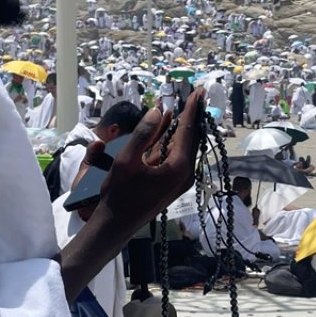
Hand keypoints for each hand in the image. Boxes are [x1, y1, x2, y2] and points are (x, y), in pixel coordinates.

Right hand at [95, 88, 205, 234]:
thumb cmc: (119, 194)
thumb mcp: (126, 160)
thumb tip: (159, 110)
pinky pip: (180, 157)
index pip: (187, 131)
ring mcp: (182, 181)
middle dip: (193, 116)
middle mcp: (186, 174)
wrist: (117, 224)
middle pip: (192, 138)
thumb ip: (143, 134)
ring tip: (188, 108)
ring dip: (185, 128)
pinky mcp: (175, 185)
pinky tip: (172, 129)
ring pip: (187, 148)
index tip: (198, 92)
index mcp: (178, 167)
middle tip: (197, 96)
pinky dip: (177, 141)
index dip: (191, 109)